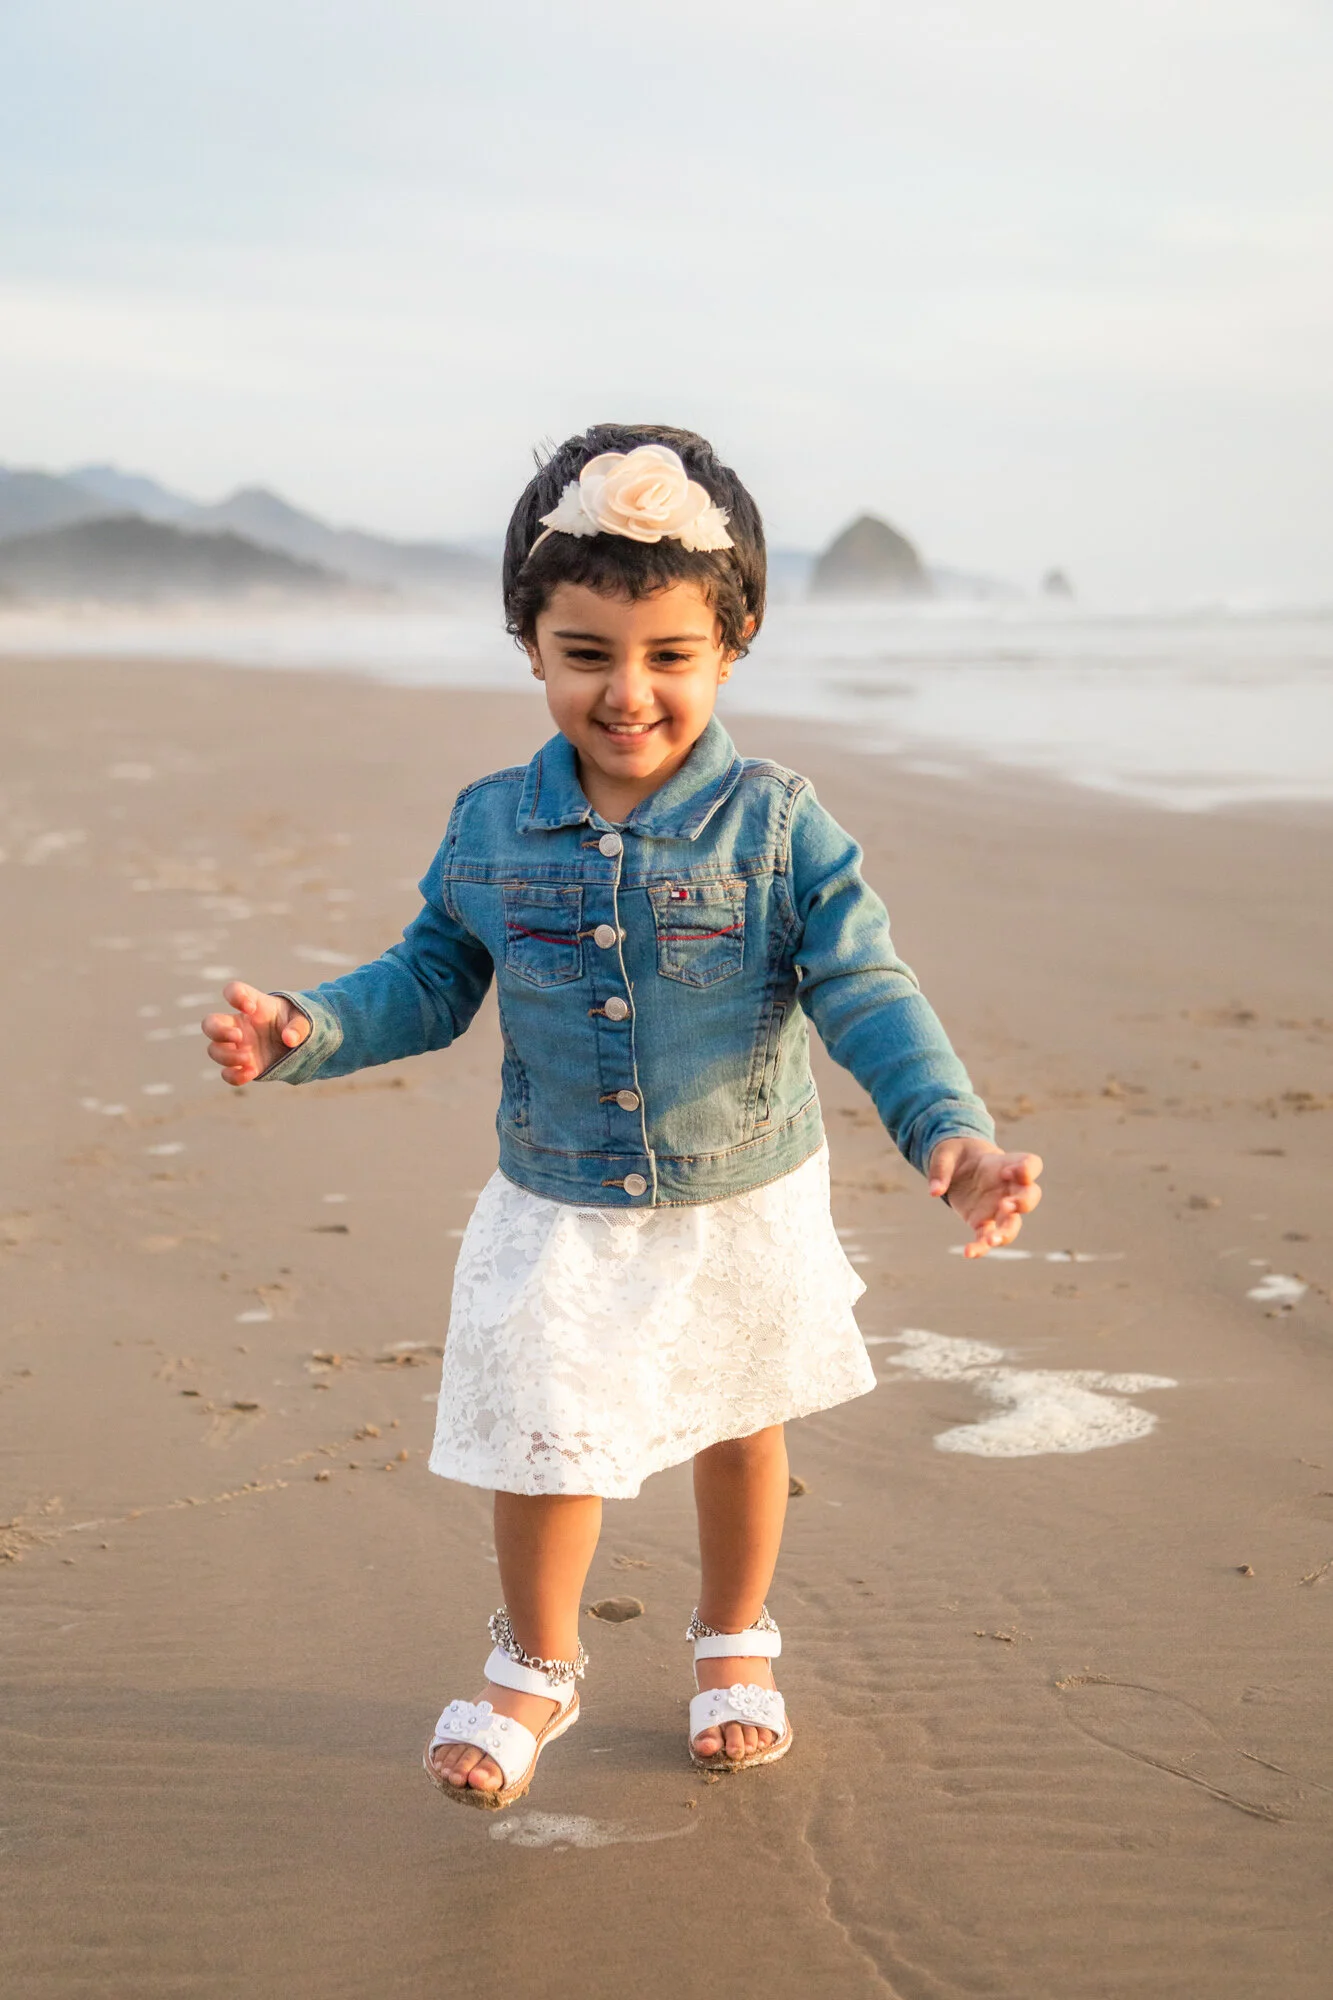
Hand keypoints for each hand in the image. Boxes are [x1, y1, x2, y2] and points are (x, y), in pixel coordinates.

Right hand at [202, 981, 308, 1085]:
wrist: (298, 1044)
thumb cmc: (294, 1023)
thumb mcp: (302, 1019)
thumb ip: (298, 1026)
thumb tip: (290, 1039)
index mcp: (252, 1005)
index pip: (232, 990)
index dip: (235, 996)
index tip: (251, 1008)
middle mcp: (239, 1025)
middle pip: (209, 1023)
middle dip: (218, 1031)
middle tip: (239, 1036)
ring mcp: (238, 1047)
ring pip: (214, 1050)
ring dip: (227, 1056)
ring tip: (249, 1058)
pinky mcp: (243, 1066)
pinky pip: (227, 1074)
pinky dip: (235, 1076)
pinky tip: (252, 1072)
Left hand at [927, 1136, 1043, 1258]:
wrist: (957, 1167)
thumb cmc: (958, 1155)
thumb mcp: (945, 1153)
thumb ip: (940, 1168)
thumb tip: (934, 1191)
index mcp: (1006, 1163)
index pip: (1031, 1164)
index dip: (1027, 1169)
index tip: (1009, 1172)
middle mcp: (1009, 1187)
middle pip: (1031, 1196)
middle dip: (1023, 1203)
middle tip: (1007, 1205)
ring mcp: (999, 1207)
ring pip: (1013, 1223)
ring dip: (1007, 1232)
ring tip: (992, 1239)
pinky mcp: (983, 1222)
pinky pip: (986, 1237)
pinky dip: (980, 1247)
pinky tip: (968, 1253)